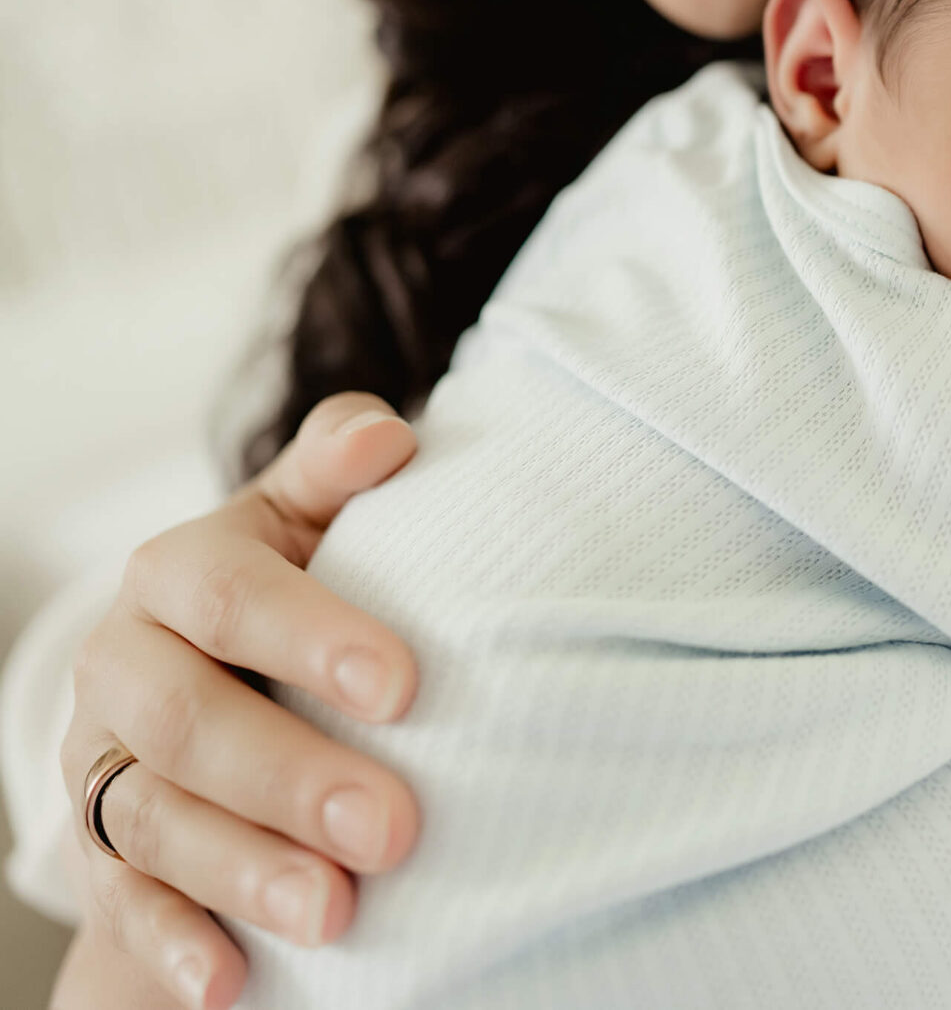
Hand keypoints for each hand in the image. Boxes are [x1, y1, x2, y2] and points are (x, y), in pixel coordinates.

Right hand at [57, 393, 423, 1008]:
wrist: (216, 673)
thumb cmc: (297, 583)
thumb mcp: (310, 518)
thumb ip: (338, 469)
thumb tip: (388, 437)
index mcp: (177, 573)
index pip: (230, 595)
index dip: (311, 637)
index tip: (406, 687)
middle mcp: (124, 666)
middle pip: (187, 724)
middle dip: (291, 778)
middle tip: (396, 827)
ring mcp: (104, 764)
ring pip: (153, 822)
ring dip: (243, 872)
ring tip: (338, 913)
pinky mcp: (103, 851)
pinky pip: (123, 901)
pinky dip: (174, 944)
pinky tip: (231, 983)